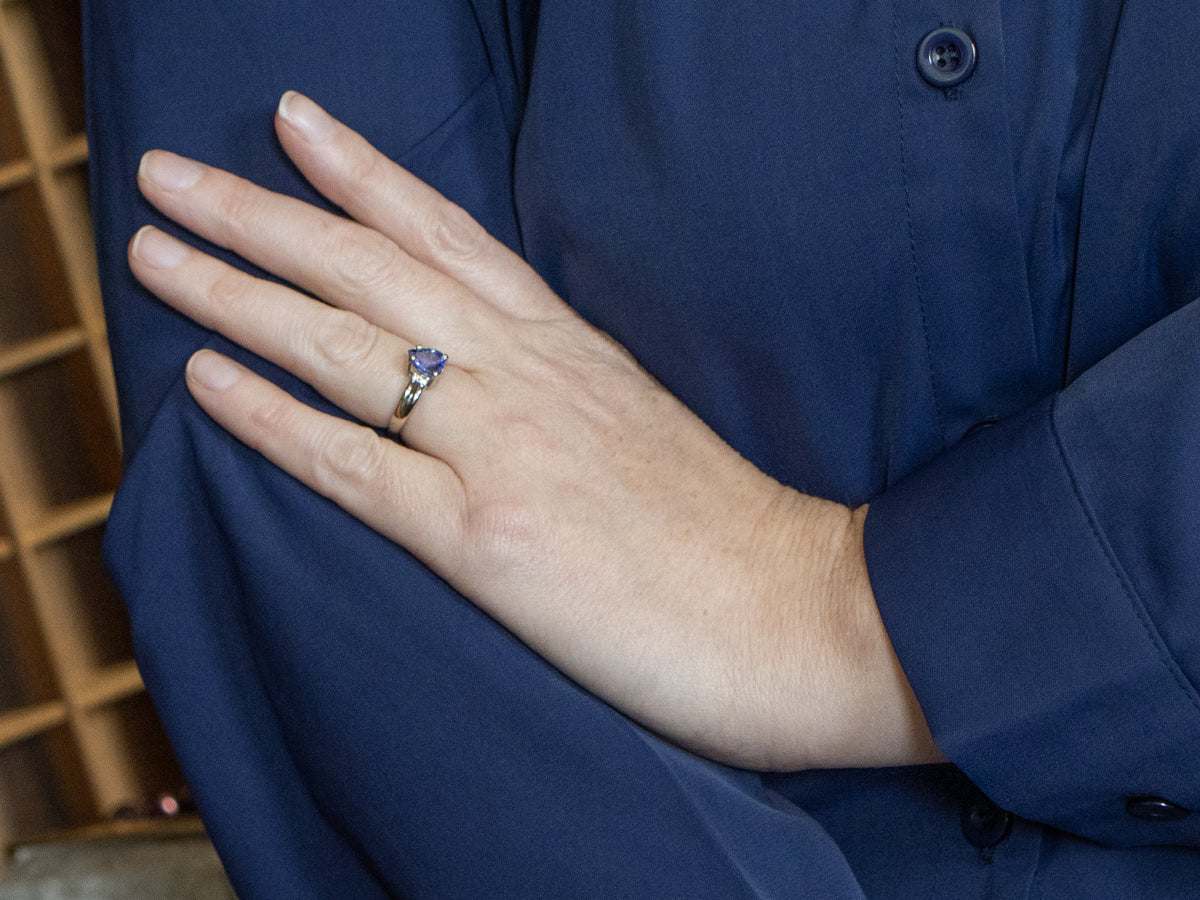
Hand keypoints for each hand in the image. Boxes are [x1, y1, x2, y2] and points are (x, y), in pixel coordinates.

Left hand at [128, 91, 939, 769]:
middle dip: (261, 214)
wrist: (801, 609)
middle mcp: (530, 377)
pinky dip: (273, 420)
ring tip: (153, 256)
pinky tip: (207, 383)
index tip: (291, 123)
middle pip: (373, 270)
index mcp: (569, 348)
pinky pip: (358, 469)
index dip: (362, 173)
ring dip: (238, 296)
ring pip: (348, 350)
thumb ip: (561, 386)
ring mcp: (506, 451)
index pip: (449, 234)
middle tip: (169, 174)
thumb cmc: (726, 530)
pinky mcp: (490, 541)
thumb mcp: (641, 422)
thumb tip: (489, 374)